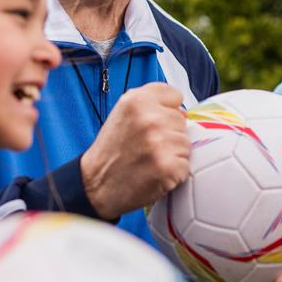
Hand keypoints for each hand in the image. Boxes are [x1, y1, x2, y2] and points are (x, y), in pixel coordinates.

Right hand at [80, 83, 189, 219]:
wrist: (95, 186)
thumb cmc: (110, 152)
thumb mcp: (123, 115)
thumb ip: (150, 106)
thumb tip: (181, 111)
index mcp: (137, 101)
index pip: (175, 95)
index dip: (167, 110)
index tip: (155, 122)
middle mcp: (149, 118)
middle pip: (181, 120)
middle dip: (169, 134)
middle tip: (146, 146)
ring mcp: (160, 143)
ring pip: (185, 144)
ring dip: (172, 154)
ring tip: (149, 160)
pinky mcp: (168, 166)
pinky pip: (185, 166)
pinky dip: (173, 173)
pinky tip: (154, 173)